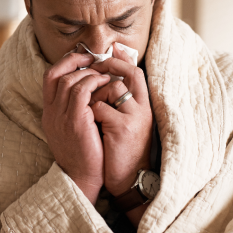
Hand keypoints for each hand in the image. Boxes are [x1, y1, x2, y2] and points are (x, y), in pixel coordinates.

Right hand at [42, 52, 111, 203]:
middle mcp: (50, 113)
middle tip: (94, 59)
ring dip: (89, 72)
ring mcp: (60, 116)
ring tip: (104, 72)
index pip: (49, 77)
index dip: (64, 63)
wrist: (83, 179)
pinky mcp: (74, 120)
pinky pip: (81, 90)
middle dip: (76, 61)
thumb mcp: (74, 129)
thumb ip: (76, 109)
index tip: (82, 59)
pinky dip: (94, 81)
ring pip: (69, 80)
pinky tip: (106, 83)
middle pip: (56, 74)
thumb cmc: (85, 155)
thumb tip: (89, 89)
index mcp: (49, 113)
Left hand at [88, 44, 152, 196]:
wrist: (128, 180)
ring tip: (89, 109)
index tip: (109, 52)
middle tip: (91, 73)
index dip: (122, 60)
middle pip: (128, 74)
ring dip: (95, 96)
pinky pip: (99, 107)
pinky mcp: (122, 127)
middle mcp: (143, 108)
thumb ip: (119, 103)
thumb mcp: (126, 123)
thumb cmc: (121, 151)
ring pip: (112, 88)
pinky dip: (89, 113)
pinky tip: (89, 124)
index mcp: (144, 106)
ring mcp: (134, 117)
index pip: (136, 72)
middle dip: (107, 71)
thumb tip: (104, 80)